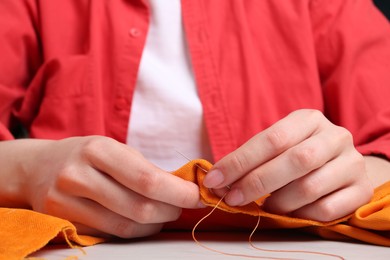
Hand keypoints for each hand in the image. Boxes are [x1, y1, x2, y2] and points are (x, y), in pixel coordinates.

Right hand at [20, 136, 201, 237]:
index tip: (197, 196)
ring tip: (163, 214)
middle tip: (182, 206)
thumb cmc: (87, 155)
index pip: (147, 179)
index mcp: (98, 149)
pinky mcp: (62, 221)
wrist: (38, 167)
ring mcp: (65, 201)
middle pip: (138, 207)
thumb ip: (146, 169)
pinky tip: (141, 221)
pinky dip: (134, 231)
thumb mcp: (115, 150)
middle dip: (170, 211)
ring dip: (154, 224)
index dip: (178, 193)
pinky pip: (109, 234)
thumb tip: (183, 188)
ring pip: (125, 227)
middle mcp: (78, 175)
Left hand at [203, 109, 372, 221]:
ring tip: (266, 206)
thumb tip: (217, 180)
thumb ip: (252, 160)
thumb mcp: (278, 147)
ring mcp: (352, 162)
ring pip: (309, 188)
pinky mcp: (361, 190)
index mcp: (309, 119)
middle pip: (294, 161)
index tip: (214, 180)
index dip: (240, 161)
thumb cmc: (298, 154)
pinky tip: (290, 212)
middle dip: (256, 183)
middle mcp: (335, 136)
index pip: (271, 139)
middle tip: (233, 199)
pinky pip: (326, 210)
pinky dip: (301, 215)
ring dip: (279, 202)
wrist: (341, 165)